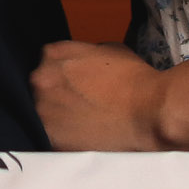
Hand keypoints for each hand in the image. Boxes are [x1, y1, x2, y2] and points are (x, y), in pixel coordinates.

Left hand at [31, 40, 169, 149]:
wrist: (148, 112)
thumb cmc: (134, 78)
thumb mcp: (108, 50)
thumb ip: (84, 53)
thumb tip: (80, 66)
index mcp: (53, 54)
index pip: (47, 63)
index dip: (62, 74)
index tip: (74, 85)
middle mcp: (41, 79)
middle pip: (41, 88)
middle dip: (56, 95)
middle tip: (78, 105)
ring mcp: (43, 110)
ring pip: (43, 114)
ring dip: (58, 117)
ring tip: (81, 124)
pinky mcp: (51, 138)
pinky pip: (52, 137)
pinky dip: (64, 138)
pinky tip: (82, 137)